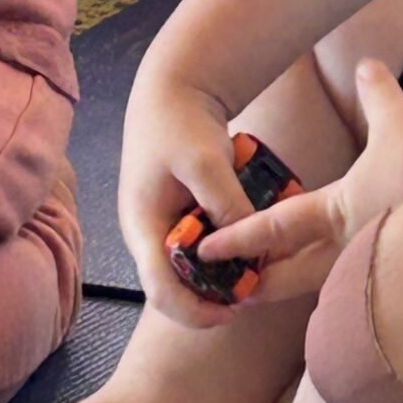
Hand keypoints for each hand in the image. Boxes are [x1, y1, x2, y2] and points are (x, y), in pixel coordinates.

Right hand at [116, 60, 256, 328]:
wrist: (174, 91)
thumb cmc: (180, 122)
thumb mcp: (205, 159)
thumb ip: (224, 202)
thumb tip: (246, 243)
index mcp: (142, 228)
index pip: (160, 290)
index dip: (194, 311)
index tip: (232, 311)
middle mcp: (149, 236)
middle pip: (176, 287)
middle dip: (214, 296)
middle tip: (254, 293)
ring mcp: (164, 228)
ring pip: (192, 270)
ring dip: (223, 275)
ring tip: (259, 271)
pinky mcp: (181, 218)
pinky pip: (203, 247)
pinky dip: (227, 251)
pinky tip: (255, 245)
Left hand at [195, 61, 402, 312]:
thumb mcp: (398, 122)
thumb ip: (378, 95)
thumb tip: (367, 65)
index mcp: (336, 211)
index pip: (274, 227)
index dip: (237, 238)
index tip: (206, 249)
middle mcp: (349, 248)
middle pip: (292, 275)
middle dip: (263, 284)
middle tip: (237, 292)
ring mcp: (377, 271)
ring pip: (329, 291)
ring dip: (306, 294)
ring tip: (295, 302)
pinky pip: (370, 301)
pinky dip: (355, 302)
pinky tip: (358, 309)